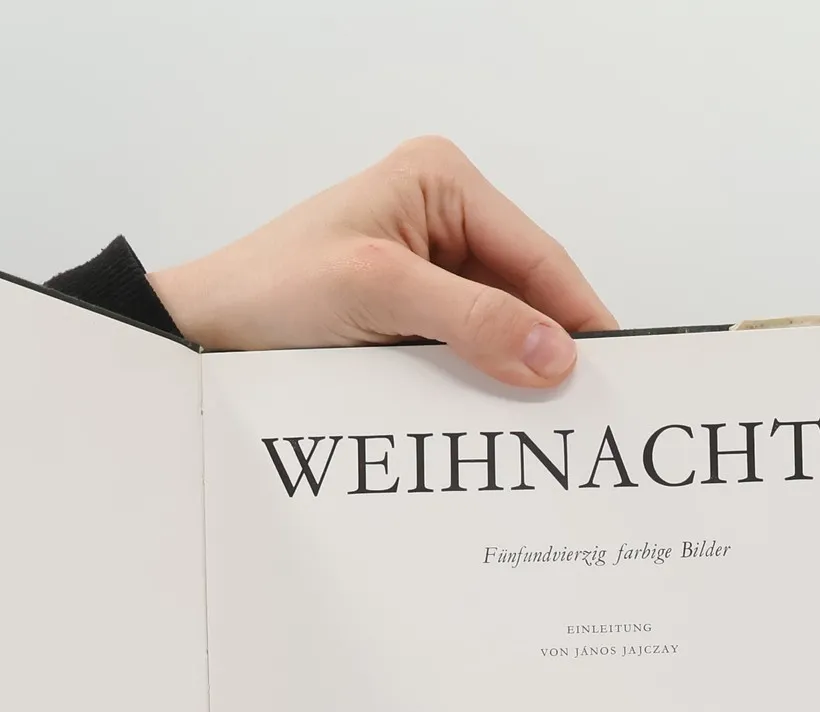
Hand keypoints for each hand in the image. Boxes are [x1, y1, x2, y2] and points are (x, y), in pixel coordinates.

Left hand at [148, 135, 616, 388]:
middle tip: (590, 409)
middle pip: (525, 291)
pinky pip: (465, 348)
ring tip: (548, 423)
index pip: (537, 254)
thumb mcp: (378, 294)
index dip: (579, 315)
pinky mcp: (408, 312)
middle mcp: (441, 215)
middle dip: (551, 347)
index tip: (617, 369)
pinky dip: (481, 382)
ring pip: (499, 326)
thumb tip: (554, 352)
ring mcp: (425, 266)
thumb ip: (472, 321)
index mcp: (441, 181)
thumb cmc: (268, 292)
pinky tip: (496, 417)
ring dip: (516, 372)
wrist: (202, 334)